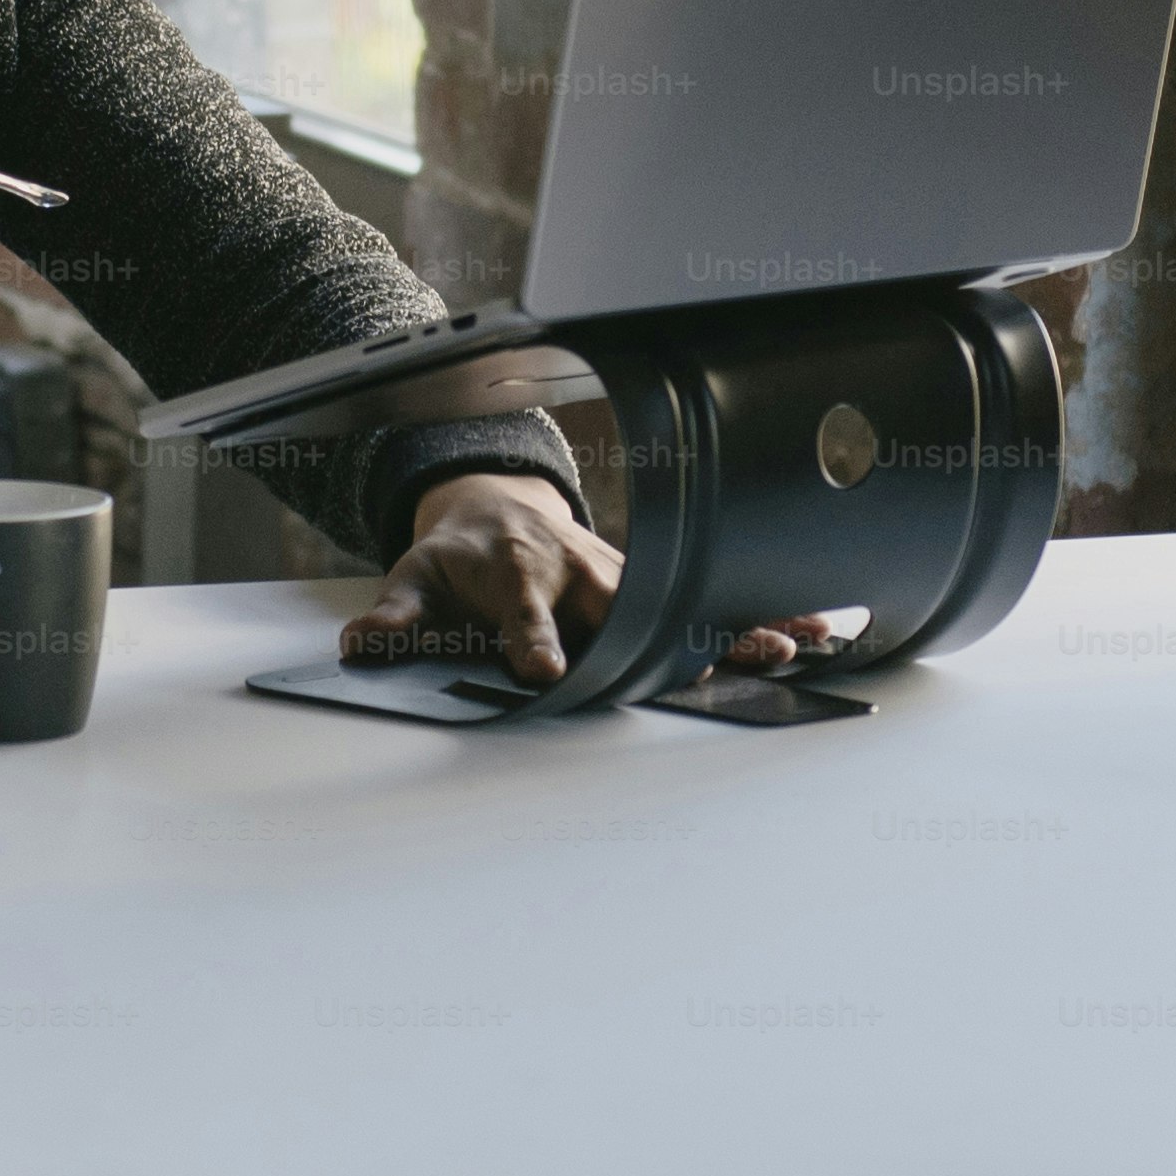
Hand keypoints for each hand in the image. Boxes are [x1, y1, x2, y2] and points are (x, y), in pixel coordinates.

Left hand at [340, 470, 834, 687]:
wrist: (491, 503)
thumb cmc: (455, 554)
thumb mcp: (412, 579)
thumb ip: (393, 617)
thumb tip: (359, 643)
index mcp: (517, 571)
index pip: (525, 610)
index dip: (534, 640)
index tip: (544, 672)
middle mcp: (576, 572)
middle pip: (619, 607)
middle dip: (653, 635)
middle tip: (697, 663)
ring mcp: (619, 577)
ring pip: (676, 601)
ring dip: (729, 623)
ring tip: (788, 644)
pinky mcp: (648, 584)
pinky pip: (704, 599)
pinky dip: (758, 613)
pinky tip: (817, 630)